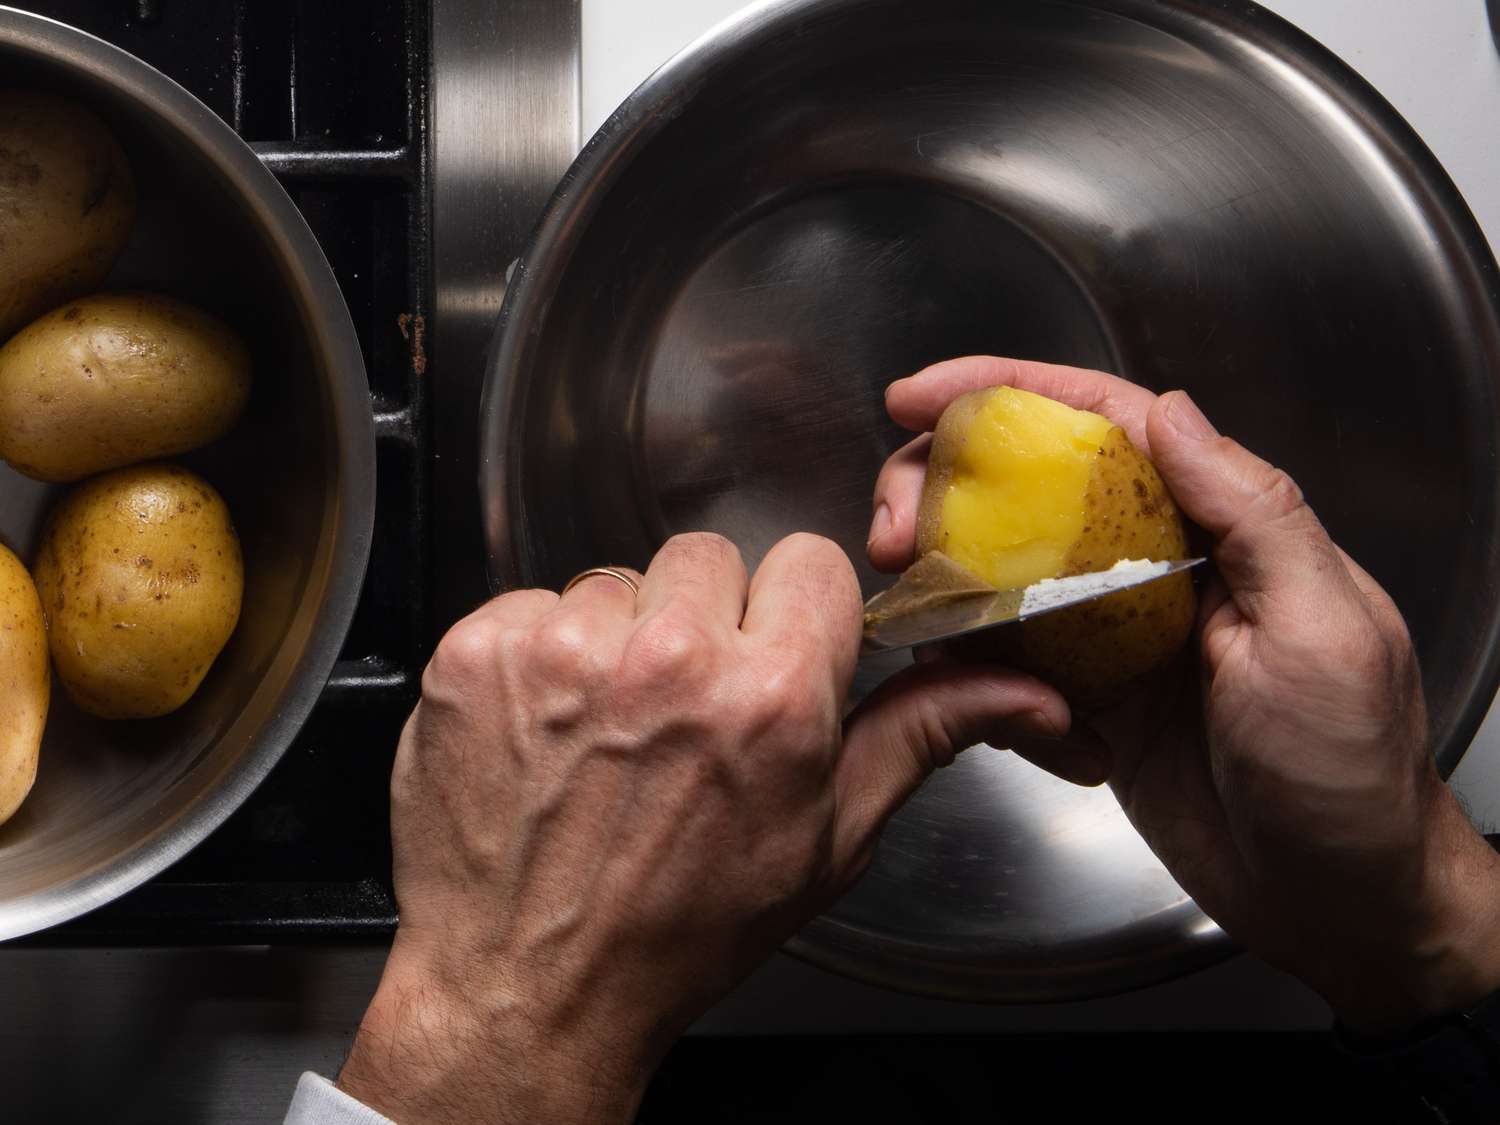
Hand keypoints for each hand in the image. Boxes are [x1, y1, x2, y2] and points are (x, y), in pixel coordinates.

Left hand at [337, 532, 1066, 1122]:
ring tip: (606, 728)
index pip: (807, 562)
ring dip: (616, 639)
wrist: (531, 986)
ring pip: (615, 580)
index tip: (767, 656)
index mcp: (774, 696)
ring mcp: (562, 650)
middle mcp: (669, 658)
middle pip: (707, 557)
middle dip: (703, 620)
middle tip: (679, 707)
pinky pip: (530, 604)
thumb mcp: (828, 840)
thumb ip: (922, 735)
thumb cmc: (683, 926)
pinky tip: (546, 729)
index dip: (790, 615)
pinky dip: (536, 655)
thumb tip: (1028, 691)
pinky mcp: (477, 653)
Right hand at [869, 356, 1499, 1034]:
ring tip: (903, 597)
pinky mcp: (1088, 699)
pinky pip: (1006, 658)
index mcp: (1220, 530)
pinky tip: (947, 668)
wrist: (1337, 902)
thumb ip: (1253, 514)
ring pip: (1006, 570)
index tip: (920, 392)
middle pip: (1034, 489)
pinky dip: (967, 658)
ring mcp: (1116, 633)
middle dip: (946, 487)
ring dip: (944, 574)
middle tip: (889, 526)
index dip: (1009, 392)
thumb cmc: (1352, 769)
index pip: (1107, 426)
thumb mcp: (1321, 628)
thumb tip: (1170, 409)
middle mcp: (1159, 566)